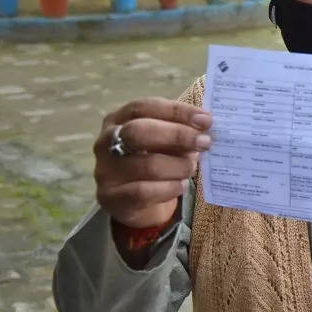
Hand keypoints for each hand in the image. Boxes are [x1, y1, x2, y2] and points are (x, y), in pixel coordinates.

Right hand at [94, 98, 210, 228]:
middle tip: (205, 143)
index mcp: (118, 119)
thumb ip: (180, 132)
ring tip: (191, 168)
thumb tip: (206, 129)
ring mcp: (105, 170)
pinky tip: (180, 186)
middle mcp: (105, 142)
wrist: (137, 204)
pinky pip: (145, 191)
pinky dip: (170, 188)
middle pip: (139, 132)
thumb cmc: (155, 161)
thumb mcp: (165, 143)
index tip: (206, 119)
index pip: (144, 107)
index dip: (176, 111)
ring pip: (147, 165)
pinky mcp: (111, 197)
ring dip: (178, 166)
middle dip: (177, 135)